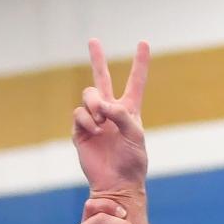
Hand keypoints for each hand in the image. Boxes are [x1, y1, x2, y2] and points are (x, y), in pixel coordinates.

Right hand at [73, 39, 150, 196]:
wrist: (117, 183)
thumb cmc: (132, 162)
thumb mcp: (135, 136)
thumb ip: (122, 115)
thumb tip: (102, 104)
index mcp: (129, 111)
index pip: (136, 82)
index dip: (140, 63)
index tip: (143, 43)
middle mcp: (111, 112)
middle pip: (101, 79)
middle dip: (97, 60)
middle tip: (94, 40)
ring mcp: (94, 120)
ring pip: (88, 96)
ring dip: (94, 105)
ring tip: (101, 121)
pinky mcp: (81, 130)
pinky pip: (79, 114)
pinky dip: (86, 120)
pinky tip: (94, 131)